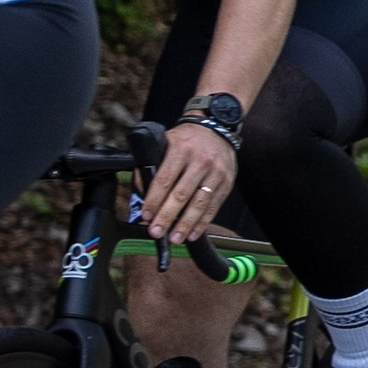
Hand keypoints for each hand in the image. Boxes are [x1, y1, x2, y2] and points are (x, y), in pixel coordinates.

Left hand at [143, 122, 237, 243]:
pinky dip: (203, 222)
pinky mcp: (226, 183)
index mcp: (181, 150)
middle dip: (167, 216)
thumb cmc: (186, 140)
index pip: (165, 179)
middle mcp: (201, 162)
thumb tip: (141, 195)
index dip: (154, 199)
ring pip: (199, 203)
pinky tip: (192, 233)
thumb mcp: (164, 144)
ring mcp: (216, 173)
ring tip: (175, 238)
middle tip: (156, 232)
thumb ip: (151, 166)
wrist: (217, 129)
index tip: (146, 215)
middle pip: (182, 194)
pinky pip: (214, 206)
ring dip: (186, 224)